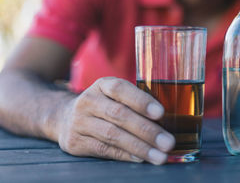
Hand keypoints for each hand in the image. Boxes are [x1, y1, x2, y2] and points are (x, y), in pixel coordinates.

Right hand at [57, 77, 174, 164]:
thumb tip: (170, 119)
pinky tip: (141, 158)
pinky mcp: (75, 142)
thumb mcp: (115, 96)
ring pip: (112, 135)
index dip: (141, 101)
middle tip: (168, 142)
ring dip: (139, 147)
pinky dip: (124, 155)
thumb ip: (136, 102)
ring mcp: (79, 122)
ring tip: (160, 155)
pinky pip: (103, 149)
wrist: (64, 117)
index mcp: (103, 85)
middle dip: (147, 130)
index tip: (161, 112)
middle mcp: (89, 101)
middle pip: (119, 115)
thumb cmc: (103, 105)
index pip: (121, 89)